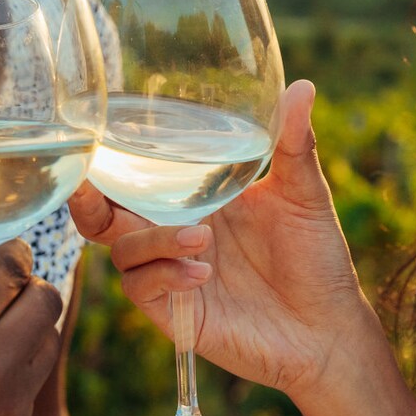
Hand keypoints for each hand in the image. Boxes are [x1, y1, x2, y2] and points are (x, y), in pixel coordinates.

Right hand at [0, 236, 64, 415]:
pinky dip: (12, 375)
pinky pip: (27, 390)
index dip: (9, 253)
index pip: (10, 266)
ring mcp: (8, 407)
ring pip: (44, 345)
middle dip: (26, 289)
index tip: (4, 253)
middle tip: (0, 292)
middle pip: (44, 301)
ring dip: (25, 330)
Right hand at [69, 80, 382, 401]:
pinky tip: (201, 273)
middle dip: (89, 202)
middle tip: (85, 188)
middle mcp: (176, 232)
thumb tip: (303, 86)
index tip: (94, 138)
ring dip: (153, 240)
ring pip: (123, 250)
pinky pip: (143, 290)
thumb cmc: (318, 258)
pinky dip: (164, 276)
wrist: (330, 329)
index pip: (139, 177)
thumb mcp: (305, 194)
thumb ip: (294, 144)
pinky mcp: (178, 313)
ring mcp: (173, 273)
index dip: (109, 162)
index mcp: (197, 199)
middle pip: (109, 216)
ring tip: (202, 238)